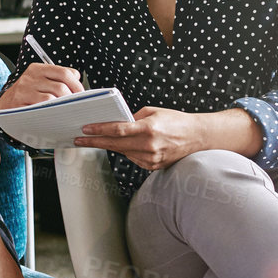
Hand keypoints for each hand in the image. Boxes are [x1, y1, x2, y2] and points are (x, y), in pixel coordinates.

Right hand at [0, 62, 83, 109]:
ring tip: (65, 111)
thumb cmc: (28, 94)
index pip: (63, 73)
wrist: (5, 105)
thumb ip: (58, 76)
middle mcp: (29, 78)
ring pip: (51, 99)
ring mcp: (22, 92)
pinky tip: (54, 115)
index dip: (76, 85)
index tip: (81, 94)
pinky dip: (50, 113)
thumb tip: (77, 78)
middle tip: (75, 106)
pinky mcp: (18, 105)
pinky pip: (40, 110)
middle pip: (60, 87)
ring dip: (62, 107)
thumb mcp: (39, 80)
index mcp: (37, 69)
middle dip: (71, 99)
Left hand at [74, 106, 206, 169]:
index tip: (85, 129)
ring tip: (97, 139)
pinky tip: (125, 145)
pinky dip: (126, 151)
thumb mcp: (153, 112)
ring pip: (122, 152)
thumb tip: (115, 121)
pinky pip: (132, 158)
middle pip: (115, 144)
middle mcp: (149, 145)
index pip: (117, 130)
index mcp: (149, 128)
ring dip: (109, 146)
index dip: (99, 130)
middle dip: (95, 142)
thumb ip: (132, 117)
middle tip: (79, 139)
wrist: (197, 137)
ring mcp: (151, 158)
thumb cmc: (176, 121)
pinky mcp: (153, 166)